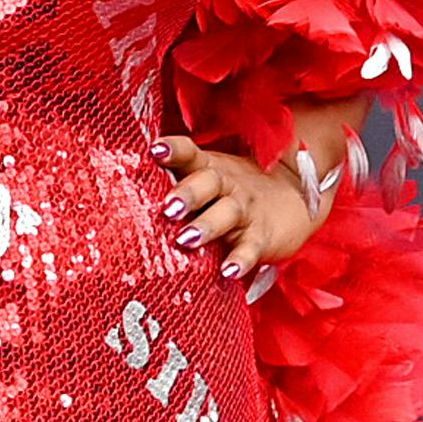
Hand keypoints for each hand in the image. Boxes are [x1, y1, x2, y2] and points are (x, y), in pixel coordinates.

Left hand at [154, 134, 327, 288]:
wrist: (296, 196)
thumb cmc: (234, 192)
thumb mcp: (210, 180)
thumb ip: (179, 183)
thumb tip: (127, 198)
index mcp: (209, 169)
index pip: (190, 154)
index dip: (174, 150)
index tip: (156, 149)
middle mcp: (226, 185)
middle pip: (208, 182)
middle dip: (187, 193)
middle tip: (168, 207)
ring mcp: (245, 210)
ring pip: (227, 213)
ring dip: (206, 226)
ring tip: (186, 240)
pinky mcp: (262, 236)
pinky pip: (251, 248)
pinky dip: (241, 260)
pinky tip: (229, 272)